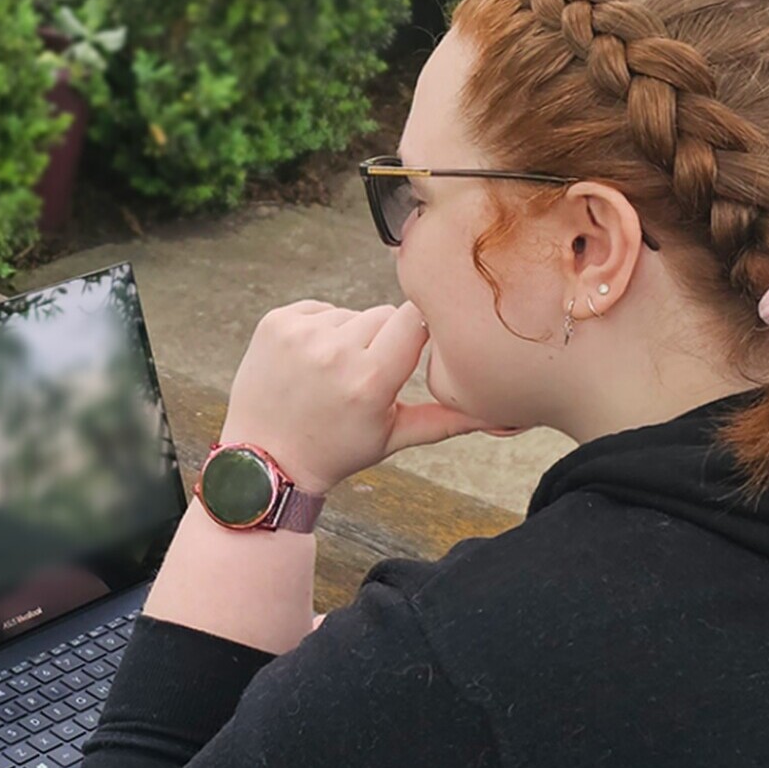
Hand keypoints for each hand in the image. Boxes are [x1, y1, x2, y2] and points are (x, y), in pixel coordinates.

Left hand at [216, 299, 488, 495]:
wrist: (264, 459)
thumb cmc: (335, 451)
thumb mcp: (393, 438)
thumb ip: (449, 419)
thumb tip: (504, 414)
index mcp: (370, 380)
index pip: (416, 319)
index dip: (419, 331)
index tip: (414, 348)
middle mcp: (334, 352)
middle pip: (385, 315)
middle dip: (383, 340)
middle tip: (365, 376)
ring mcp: (300, 335)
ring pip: (351, 312)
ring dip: (349, 335)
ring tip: (333, 375)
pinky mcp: (275, 322)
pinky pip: (318, 308)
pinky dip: (319, 329)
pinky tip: (310, 363)